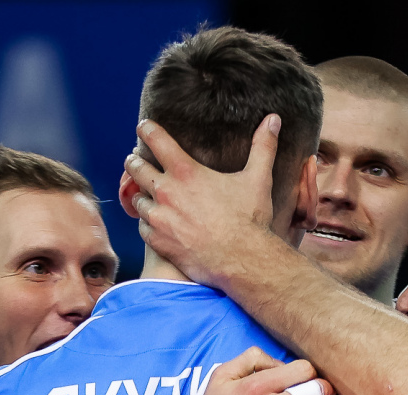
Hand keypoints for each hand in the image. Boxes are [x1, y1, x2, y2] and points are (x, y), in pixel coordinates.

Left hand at [124, 114, 284, 286]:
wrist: (243, 261)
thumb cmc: (250, 220)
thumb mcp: (258, 178)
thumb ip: (263, 146)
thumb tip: (274, 119)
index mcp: (186, 172)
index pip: (157, 140)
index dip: (147, 129)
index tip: (143, 127)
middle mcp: (166, 192)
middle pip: (136, 168)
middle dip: (134, 161)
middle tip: (134, 159)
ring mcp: (159, 219)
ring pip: (137, 199)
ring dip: (140, 194)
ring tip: (144, 193)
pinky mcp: (158, 241)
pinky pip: (141, 227)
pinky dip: (145, 222)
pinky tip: (152, 221)